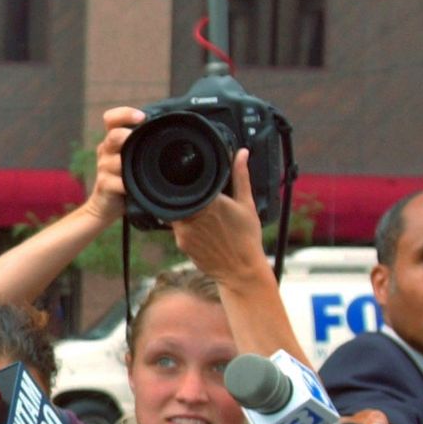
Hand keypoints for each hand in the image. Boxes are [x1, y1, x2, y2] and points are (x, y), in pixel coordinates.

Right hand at [81, 107, 145, 224]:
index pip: (112, 118)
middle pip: (113, 135)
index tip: (141, 116)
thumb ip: (143, 146)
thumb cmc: (125, 179)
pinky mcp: (104, 184)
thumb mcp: (133, 159)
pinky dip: (127, 185)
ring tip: (140, 171)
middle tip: (133, 138)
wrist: (106, 206)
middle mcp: (106, 150)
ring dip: (129, 165)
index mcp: (114, 141)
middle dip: (125, 135)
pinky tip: (133, 188)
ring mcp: (104, 167)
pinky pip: (117, 181)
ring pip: (117, 161)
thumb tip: (175, 130)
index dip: (124, 114)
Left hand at [171, 149, 270, 288]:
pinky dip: (185, 226)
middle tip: (199, 197)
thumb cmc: (247, 238)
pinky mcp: (180, 243)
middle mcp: (191, 214)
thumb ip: (241, 176)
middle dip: (187, 195)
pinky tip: (201, 230)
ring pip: (176, 212)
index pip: (187, 183)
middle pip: (179, 196)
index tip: (193, 178)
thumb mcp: (247, 204)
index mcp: (208, 201)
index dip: (187, 179)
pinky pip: (177, 228)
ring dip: (185, 211)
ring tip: (201, 214)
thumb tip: (241, 153)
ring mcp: (183, 230)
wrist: (240, 271)